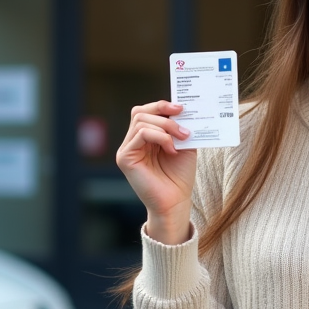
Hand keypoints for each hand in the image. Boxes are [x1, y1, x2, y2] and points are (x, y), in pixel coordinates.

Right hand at [115, 100, 196, 243]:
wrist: (176, 202)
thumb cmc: (179, 177)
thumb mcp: (184, 145)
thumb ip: (180, 127)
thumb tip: (183, 107)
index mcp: (144, 137)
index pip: (146, 112)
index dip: (162, 105)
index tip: (182, 107)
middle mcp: (132, 142)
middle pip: (140, 112)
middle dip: (165, 114)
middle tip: (184, 123)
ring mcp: (126, 149)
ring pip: (141, 121)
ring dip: (166, 127)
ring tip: (182, 138)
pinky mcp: (125, 157)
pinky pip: (141, 134)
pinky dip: (160, 137)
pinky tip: (172, 149)